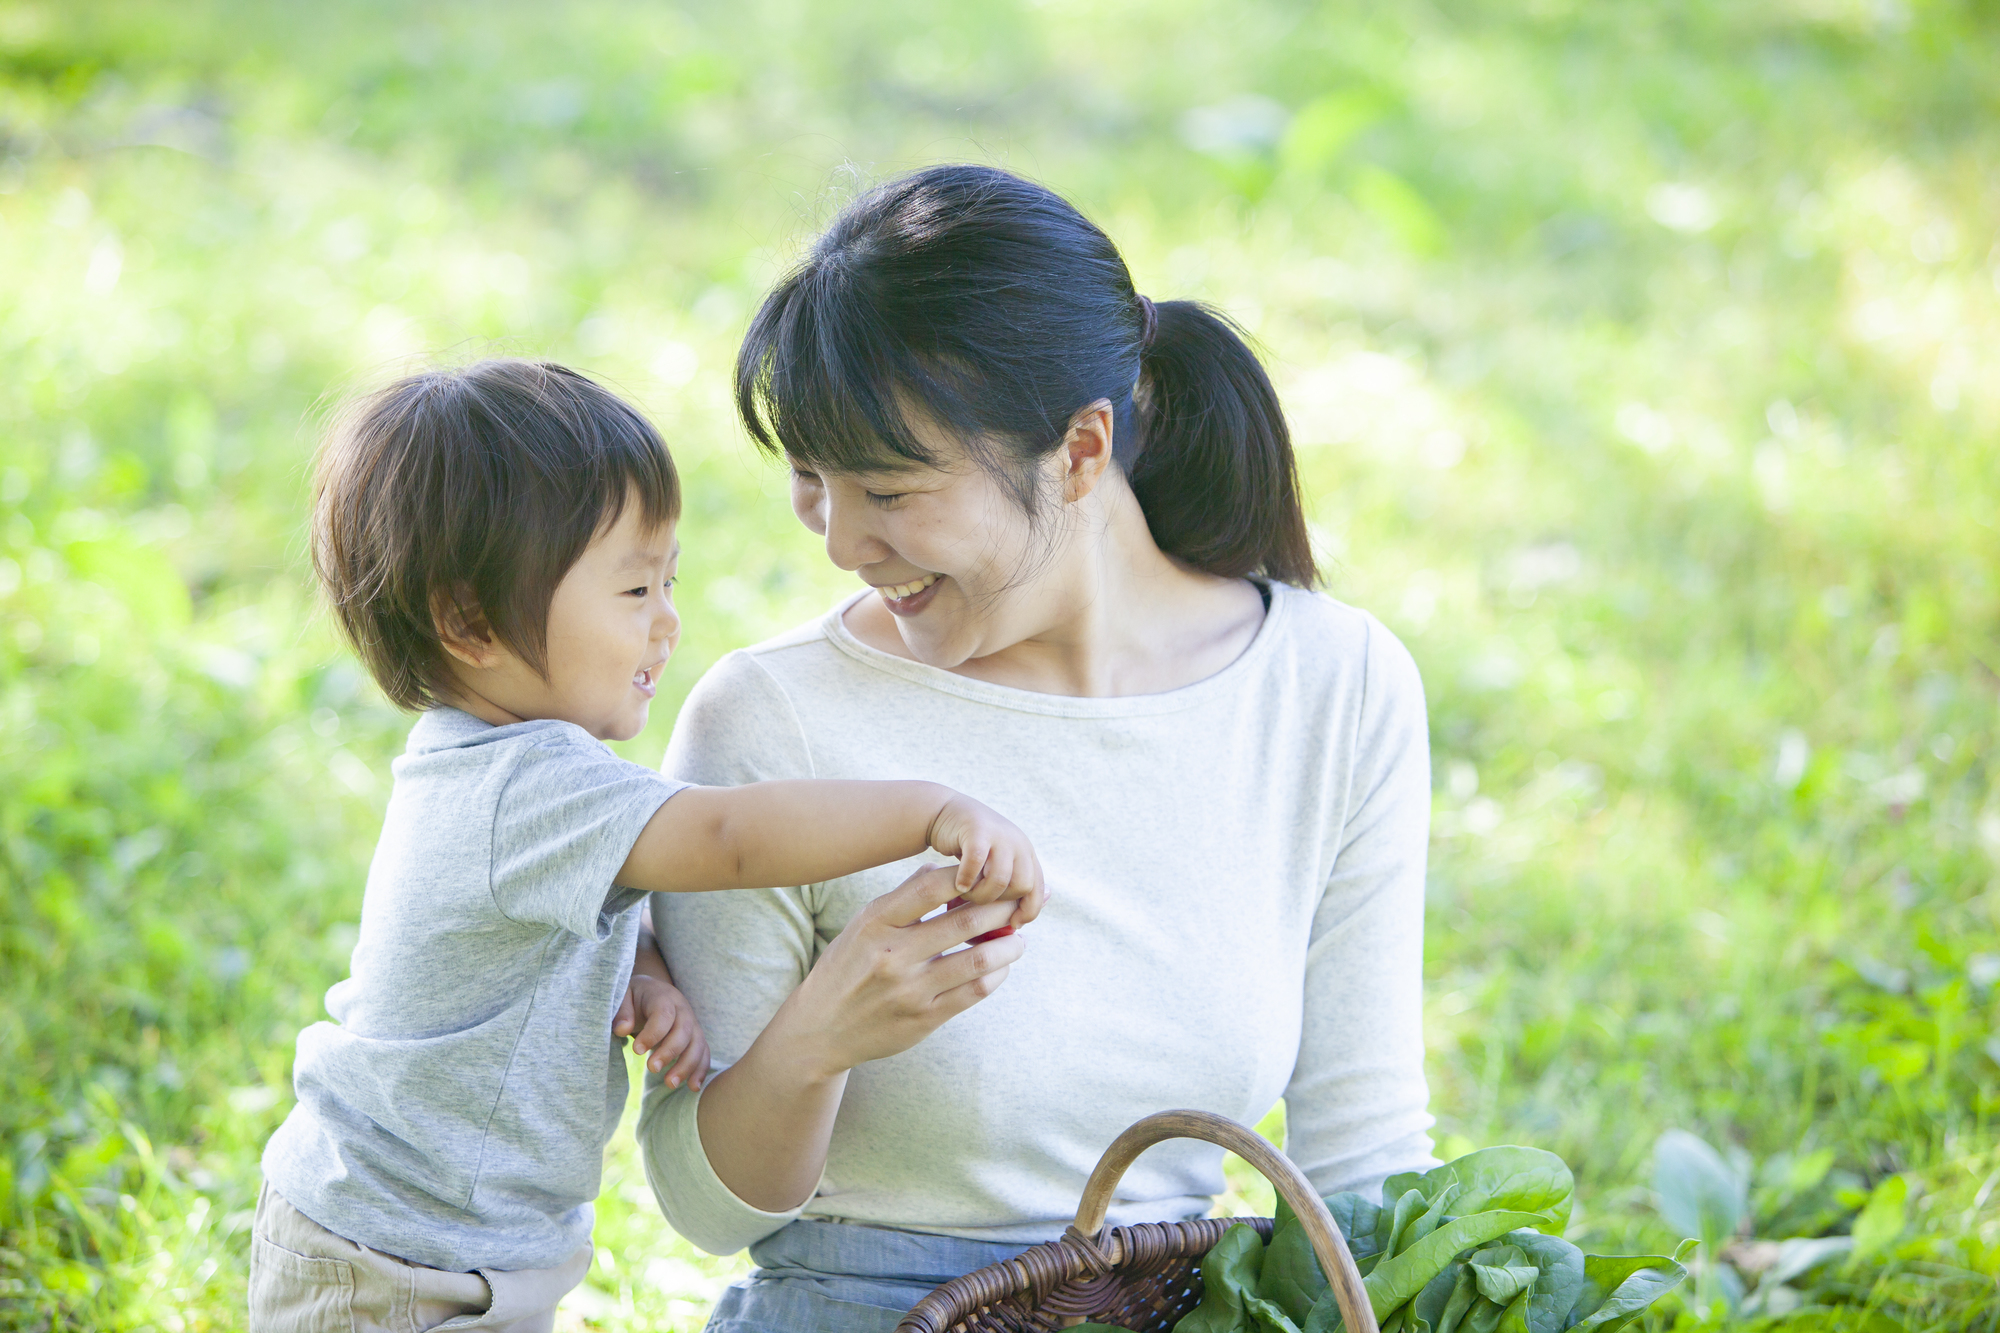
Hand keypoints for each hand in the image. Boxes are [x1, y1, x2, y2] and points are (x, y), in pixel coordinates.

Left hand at [613, 973, 709, 1089]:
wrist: (651, 992)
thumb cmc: (634, 997)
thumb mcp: (622, 997)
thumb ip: (622, 1011)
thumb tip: (622, 1029)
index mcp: (663, 997)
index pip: (664, 1014)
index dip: (653, 1033)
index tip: (636, 1050)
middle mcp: (682, 1009)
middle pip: (684, 1031)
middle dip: (670, 1052)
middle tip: (652, 1069)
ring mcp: (692, 1023)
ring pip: (697, 1044)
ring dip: (687, 1066)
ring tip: (670, 1084)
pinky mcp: (696, 1037)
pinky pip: (703, 1053)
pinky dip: (701, 1070)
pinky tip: (693, 1087)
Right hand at [775, 862, 1027, 1078]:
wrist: (819, 1031)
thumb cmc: (845, 969)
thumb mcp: (861, 927)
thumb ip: (901, 900)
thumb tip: (939, 869)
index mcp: (875, 923)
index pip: (932, 886)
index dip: (968, 877)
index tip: (986, 877)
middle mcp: (893, 954)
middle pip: (965, 921)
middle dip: (1001, 909)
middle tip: (1017, 904)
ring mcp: (910, 989)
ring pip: (979, 959)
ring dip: (1008, 946)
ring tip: (1018, 938)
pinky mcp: (924, 1018)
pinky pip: (974, 992)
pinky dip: (996, 975)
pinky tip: (1001, 967)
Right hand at [925, 795, 1045, 927]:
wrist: (944, 814)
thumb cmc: (968, 850)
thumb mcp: (993, 867)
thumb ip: (1007, 888)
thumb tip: (1016, 927)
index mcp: (1026, 854)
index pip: (1038, 889)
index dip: (1029, 911)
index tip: (1014, 925)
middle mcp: (1019, 843)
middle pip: (1022, 886)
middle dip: (999, 903)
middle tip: (979, 902)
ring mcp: (1000, 835)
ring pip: (1000, 879)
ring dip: (980, 894)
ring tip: (965, 893)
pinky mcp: (978, 830)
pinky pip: (976, 863)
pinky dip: (966, 879)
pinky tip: (958, 884)